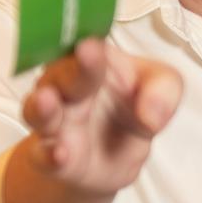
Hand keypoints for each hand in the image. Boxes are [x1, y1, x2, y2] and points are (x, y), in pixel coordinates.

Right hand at [18, 38, 182, 194]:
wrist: (114, 157)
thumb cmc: (133, 107)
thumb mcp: (161, 90)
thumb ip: (163, 91)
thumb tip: (151, 115)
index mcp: (93, 62)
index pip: (90, 48)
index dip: (92, 47)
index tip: (94, 45)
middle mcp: (66, 87)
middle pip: (62, 74)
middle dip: (73, 67)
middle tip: (84, 55)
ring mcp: (55, 122)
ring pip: (38, 111)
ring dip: (41, 106)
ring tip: (46, 100)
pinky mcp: (51, 156)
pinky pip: (42, 155)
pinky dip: (49, 155)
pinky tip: (60, 154)